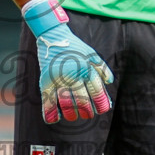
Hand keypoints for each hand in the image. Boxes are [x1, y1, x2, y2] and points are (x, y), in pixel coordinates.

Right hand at [23, 0, 112, 121]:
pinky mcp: (46, 80)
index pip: (96, 90)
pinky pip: (48, 100)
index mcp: (86, 68)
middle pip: (82, 99)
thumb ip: (102, 68)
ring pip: (66, 102)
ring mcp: (58, 78)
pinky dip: (50, 112)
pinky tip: (55, 118)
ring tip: (74, 117)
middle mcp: (73, 74)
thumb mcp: (91, 53)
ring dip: (71, 113)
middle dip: (87, 110)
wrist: (53, 36)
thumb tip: (109, 82)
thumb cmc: (74, 46)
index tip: (102, 110)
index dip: (101, 102)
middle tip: (88, 115)